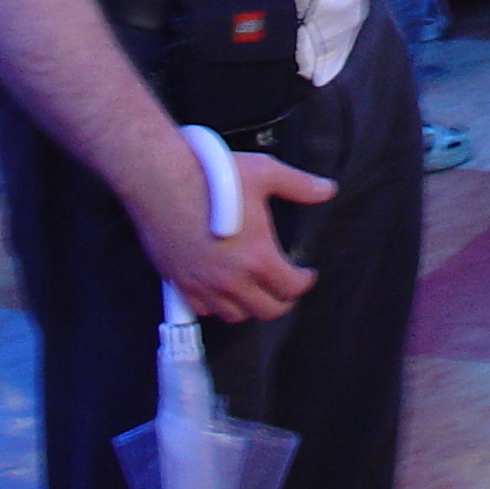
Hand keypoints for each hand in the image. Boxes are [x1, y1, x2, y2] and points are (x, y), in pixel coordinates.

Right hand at [130, 151, 336, 324]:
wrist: (161, 180)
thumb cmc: (213, 176)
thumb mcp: (265, 173)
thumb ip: (300, 186)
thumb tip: (328, 190)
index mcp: (258, 258)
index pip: (291, 289)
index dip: (304, 282)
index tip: (306, 274)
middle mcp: (232, 280)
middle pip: (266, 310)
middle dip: (282, 300)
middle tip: (285, 287)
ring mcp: (203, 286)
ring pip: (235, 315)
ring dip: (250, 306)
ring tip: (256, 290)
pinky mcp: (179, 284)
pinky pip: (204, 310)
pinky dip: (217, 305)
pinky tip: (222, 289)